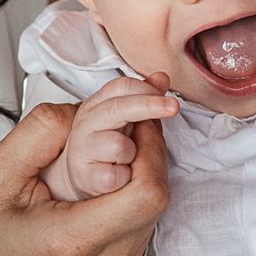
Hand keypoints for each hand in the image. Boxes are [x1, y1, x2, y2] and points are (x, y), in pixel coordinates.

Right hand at [0, 100, 169, 255]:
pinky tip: (96, 199)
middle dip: (146, 158)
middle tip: (125, 130)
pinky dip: (125, 212)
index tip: (139, 119)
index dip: (152, 147)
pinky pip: (135, 243)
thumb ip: (40, 133)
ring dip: (137, 185)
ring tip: (105, 163)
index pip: (148, 192)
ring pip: (150, 222)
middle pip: (155, 204)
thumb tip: (82, 107)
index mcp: (71, 246)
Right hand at [41, 72, 177, 199]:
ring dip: (132, 154)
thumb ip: (144, 97)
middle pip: (118, 108)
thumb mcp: (125, 117)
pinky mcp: (86, 176)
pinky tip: (120, 174)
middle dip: (150, 105)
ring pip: (119, 145)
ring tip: (126, 158)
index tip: (168, 98)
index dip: (147, 90)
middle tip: (173, 107)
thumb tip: (162, 77)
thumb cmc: (107, 144)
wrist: (82, 177)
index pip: (121, 87)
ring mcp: (83, 149)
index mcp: (96, 105)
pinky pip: (116, 174)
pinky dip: (124, 176)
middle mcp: (85, 124)